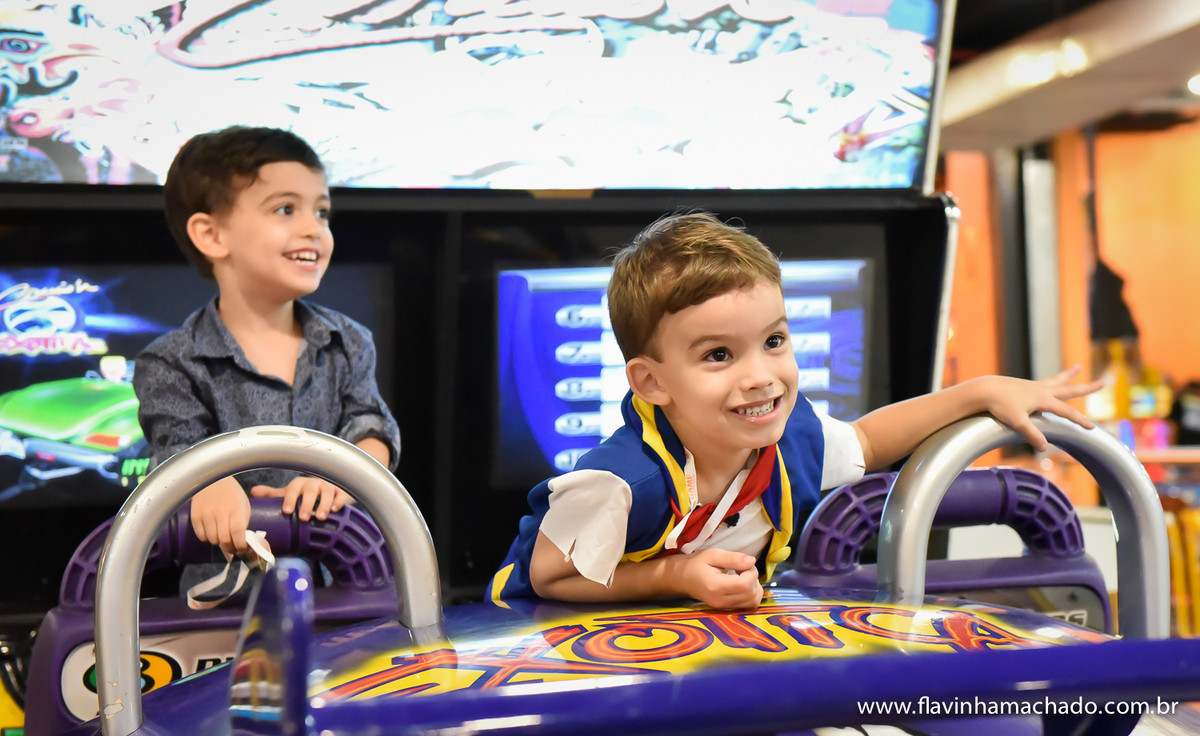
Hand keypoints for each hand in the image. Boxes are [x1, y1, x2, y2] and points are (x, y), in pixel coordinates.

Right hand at [190, 478, 251, 554]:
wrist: (211, 479)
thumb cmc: (231, 493)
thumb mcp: (243, 504)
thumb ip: (243, 522)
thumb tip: (241, 541)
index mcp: (236, 508)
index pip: (238, 533)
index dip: (240, 545)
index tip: (242, 548)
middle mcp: (220, 512)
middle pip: (224, 540)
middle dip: (230, 548)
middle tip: (232, 548)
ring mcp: (206, 514)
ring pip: (212, 540)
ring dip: (218, 542)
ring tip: (222, 536)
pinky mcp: (195, 516)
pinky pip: (201, 536)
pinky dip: (207, 538)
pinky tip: (211, 531)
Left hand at [250, 476, 352, 521]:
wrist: (328, 490)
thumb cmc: (305, 494)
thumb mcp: (290, 494)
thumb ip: (273, 495)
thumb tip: (253, 492)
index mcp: (299, 484)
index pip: (293, 489)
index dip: (290, 499)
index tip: (287, 511)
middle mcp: (313, 483)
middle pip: (310, 490)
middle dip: (307, 504)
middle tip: (303, 518)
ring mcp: (328, 487)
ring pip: (326, 492)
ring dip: (323, 504)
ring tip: (321, 517)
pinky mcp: (340, 492)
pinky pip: (340, 495)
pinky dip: (338, 501)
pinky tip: (335, 510)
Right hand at [676, 548, 762, 609]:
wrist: (682, 578)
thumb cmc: (696, 564)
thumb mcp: (713, 554)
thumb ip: (733, 558)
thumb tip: (752, 561)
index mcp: (715, 586)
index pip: (745, 584)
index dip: (752, 572)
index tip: (745, 563)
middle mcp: (720, 601)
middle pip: (750, 594)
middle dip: (754, 579)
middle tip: (743, 568)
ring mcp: (723, 607)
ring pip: (752, 602)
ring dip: (754, 588)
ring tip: (743, 576)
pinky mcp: (725, 609)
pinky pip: (747, 606)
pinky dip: (751, 595)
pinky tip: (743, 585)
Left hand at [978, 365, 1103, 451]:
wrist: (984, 389)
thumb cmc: (999, 405)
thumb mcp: (1017, 422)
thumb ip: (1032, 434)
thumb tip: (1045, 448)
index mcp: (1043, 399)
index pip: (1067, 412)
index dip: (1080, 421)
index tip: (1093, 428)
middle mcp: (1041, 390)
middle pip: (1069, 389)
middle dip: (1086, 388)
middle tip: (1103, 382)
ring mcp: (1032, 386)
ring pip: (1056, 381)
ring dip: (1068, 376)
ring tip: (1077, 367)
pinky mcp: (1024, 386)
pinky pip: (1043, 383)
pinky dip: (1051, 382)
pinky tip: (1050, 384)